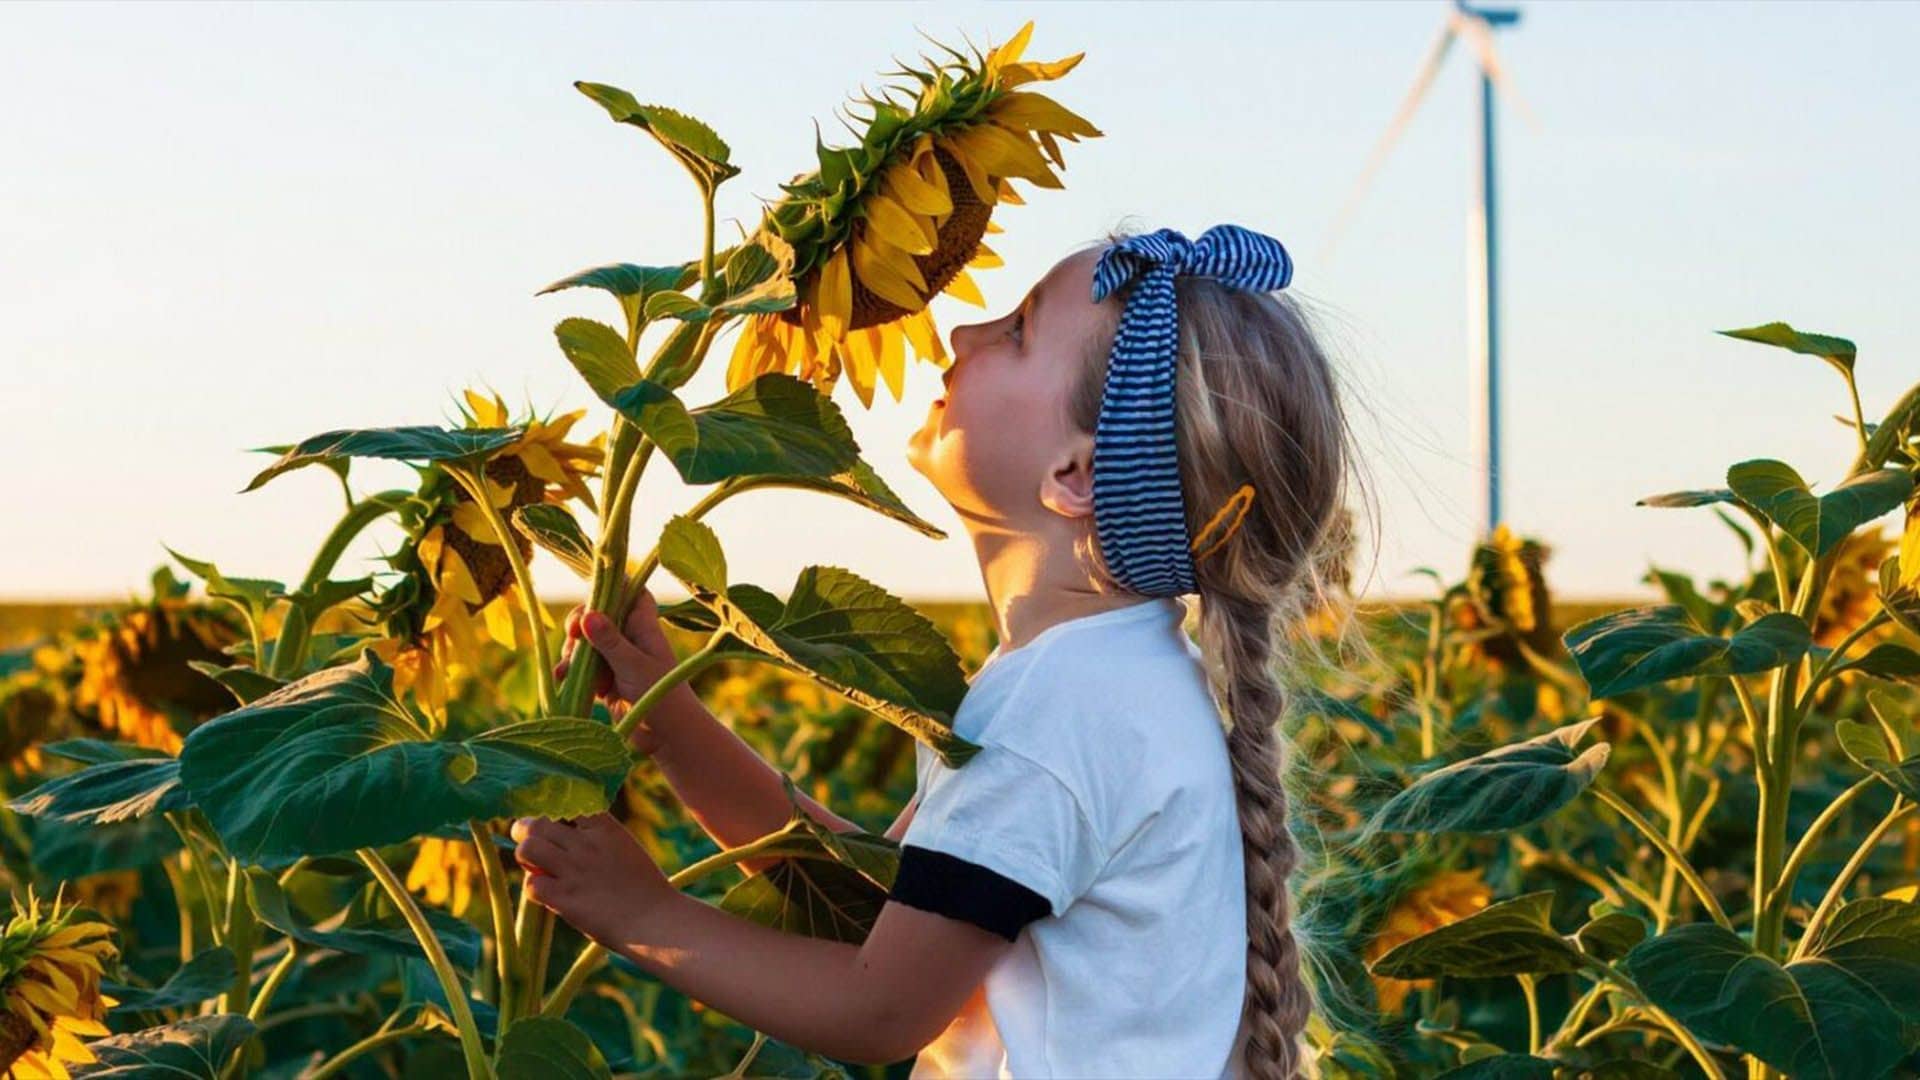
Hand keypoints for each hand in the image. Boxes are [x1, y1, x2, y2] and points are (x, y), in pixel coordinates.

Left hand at [510, 812, 674, 946]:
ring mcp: (574, 870)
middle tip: (526, 840)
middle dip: (525, 830)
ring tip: (533, 866)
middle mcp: (587, 845)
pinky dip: (534, 889)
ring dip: (525, 856)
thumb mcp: (626, 848)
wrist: (655, 921)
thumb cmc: (645, 888)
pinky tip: (547, 894)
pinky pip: (531, 885)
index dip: (551, 810)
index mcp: (605, 829)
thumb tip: (564, 840)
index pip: (567, 803)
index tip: (548, 819)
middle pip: (538, 823)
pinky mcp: (565, 898)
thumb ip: (597, 840)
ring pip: (528, 848)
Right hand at [551, 589, 698, 754]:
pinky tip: (563, 679)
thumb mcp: (633, 665)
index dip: (610, 589)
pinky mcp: (606, 680)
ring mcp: (616, 659)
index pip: (630, 592)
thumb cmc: (661, 695)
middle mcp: (629, 638)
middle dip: (580, 625)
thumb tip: (587, 615)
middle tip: (572, 637)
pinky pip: (582, 668)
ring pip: (586, 643)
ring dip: (573, 653)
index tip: (591, 602)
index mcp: (643, 626)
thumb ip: (610, 641)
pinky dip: (572, 672)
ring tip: (567, 670)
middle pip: (598, 615)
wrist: (668, 736)